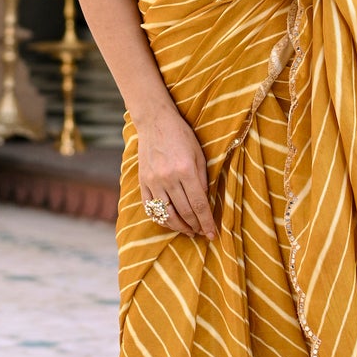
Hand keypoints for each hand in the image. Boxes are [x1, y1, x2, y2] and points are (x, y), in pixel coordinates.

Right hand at [134, 103, 215, 240]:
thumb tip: (204, 203)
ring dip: (179, 227)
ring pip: (167, 214)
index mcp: (186, 170)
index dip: (206, 222)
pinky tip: (171, 222)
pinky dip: (161, 219)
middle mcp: (168, 178)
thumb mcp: (199, 155)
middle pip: (184, 212)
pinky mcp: (143, 181)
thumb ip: (202, 179)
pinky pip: (151, 208)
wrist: (155, 121)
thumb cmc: (182, 136)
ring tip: (189, 231)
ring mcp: (153, 181)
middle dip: (195, 226)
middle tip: (202, 232)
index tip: (212, 234)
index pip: (199, 204)